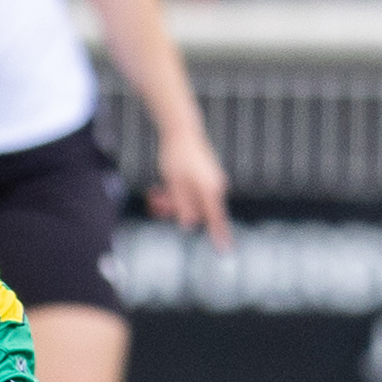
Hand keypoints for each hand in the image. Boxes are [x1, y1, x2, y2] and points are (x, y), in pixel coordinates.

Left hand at [149, 127, 230, 248]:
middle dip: (173, 210)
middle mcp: (213, 188)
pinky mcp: (202, 179)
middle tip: (155, 199)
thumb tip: (188, 223)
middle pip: (194, 212)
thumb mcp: (174, 182)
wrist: (181, 131)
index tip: (226, 250)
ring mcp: (208, 183)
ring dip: (171, 202)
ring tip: (156, 191)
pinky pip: (188, 194)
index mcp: (210, 190)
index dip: (219, 235)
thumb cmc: (176, 156)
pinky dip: (175, 194)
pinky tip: (160, 188)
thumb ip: (182, 204)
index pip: (215, 218)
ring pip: (188, 203)